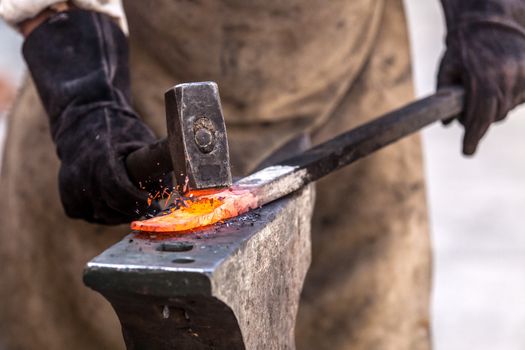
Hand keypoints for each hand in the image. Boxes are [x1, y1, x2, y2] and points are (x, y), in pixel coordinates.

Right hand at [23, 9, 170, 223]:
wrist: (83, 123)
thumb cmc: (121, 131)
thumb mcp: (143, 141)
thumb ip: (157, 163)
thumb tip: (180, 188)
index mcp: (102, 158)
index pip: (120, 192)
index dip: (140, 202)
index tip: (155, 204)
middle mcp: (83, 174)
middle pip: (113, 208)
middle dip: (135, 209)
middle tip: (150, 205)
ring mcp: (70, 187)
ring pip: (102, 215)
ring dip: (119, 212)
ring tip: (131, 198)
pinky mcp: (66, 197)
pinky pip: (88, 214)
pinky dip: (102, 211)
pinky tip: (110, 198)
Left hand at [438, 4, 524, 154]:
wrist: (488, 21)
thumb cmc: (462, 48)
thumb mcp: (446, 71)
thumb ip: (444, 98)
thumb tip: (448, 124)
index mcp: (482, 78)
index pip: (480, 117)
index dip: (473, 136)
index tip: (467, 151)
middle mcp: (506, 77)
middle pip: (494, 116)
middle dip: (480, 120)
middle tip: (469, 115)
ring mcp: (523, 74)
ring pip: (508, 107)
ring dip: (496, 106)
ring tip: (485, 88)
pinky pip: (521, 97)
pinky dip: (510, 97)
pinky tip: (500, 85)